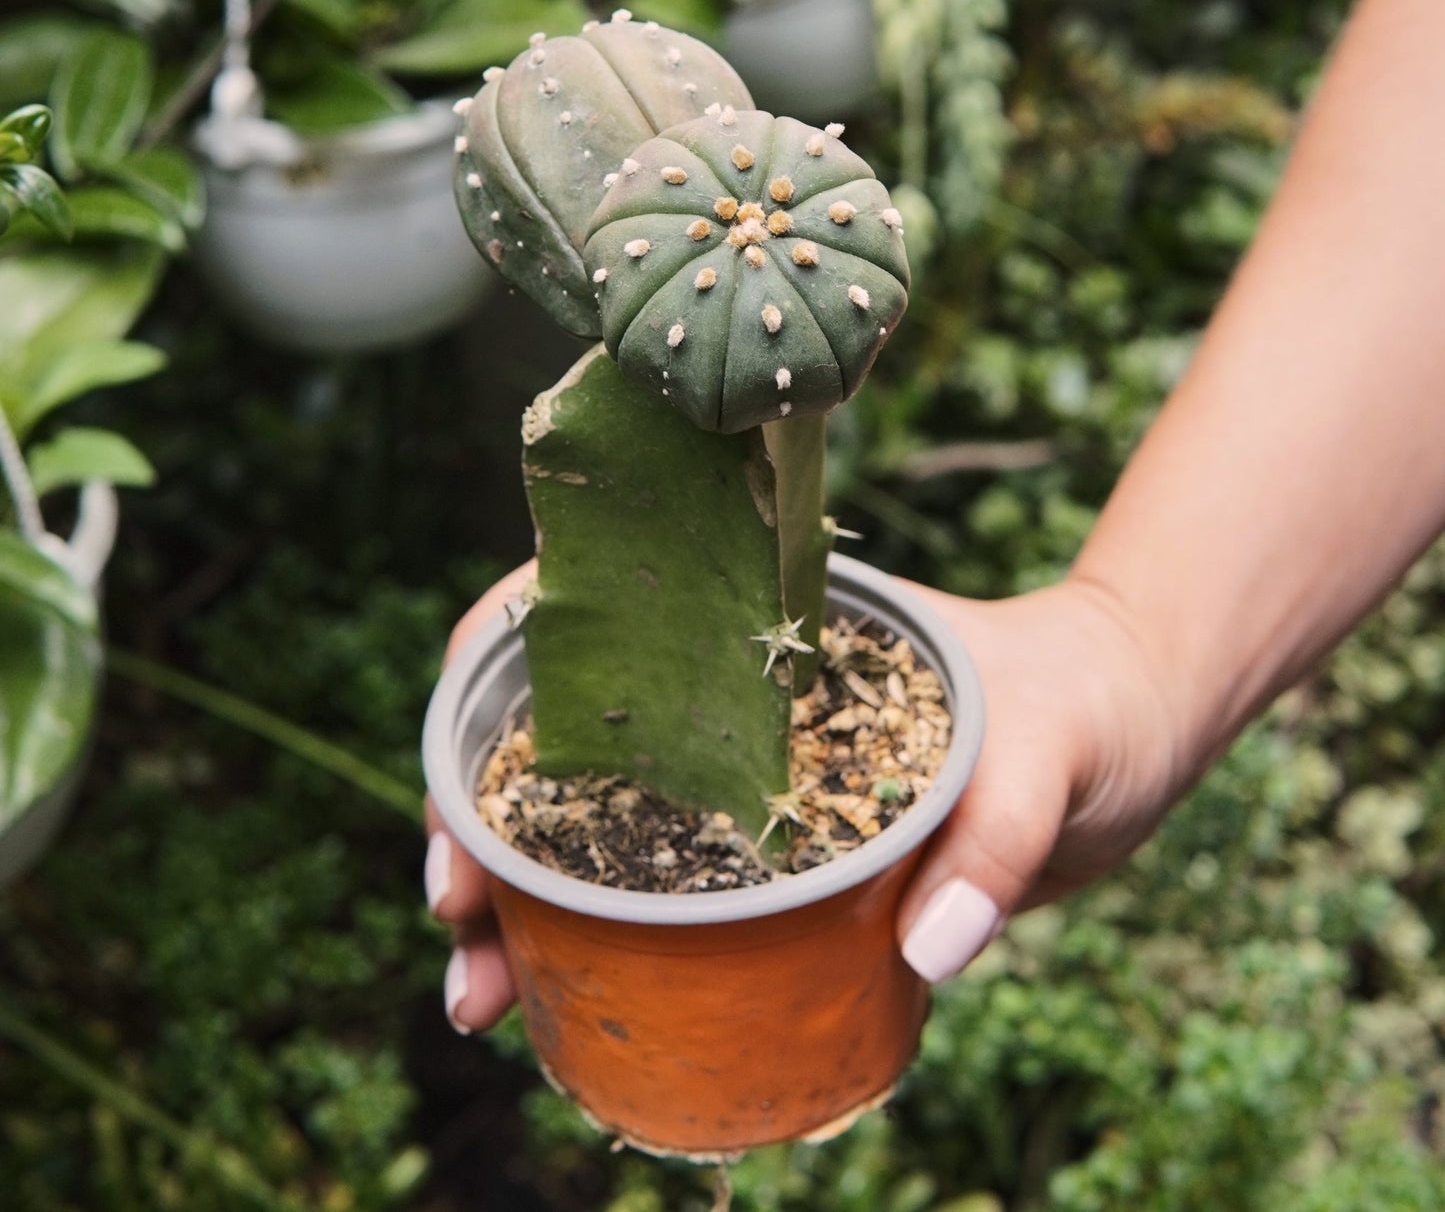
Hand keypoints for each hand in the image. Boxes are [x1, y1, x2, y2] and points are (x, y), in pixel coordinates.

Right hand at [427, 566, 1184, 1029]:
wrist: (1127, 727)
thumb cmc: (1085, 701)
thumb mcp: (1047, 749)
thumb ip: (997, 835)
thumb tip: (927, 953)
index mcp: (756, 617)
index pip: (582, 610)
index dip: (492, 684)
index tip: (465, 785)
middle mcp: (726, 686)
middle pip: (564, 734)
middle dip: (485, 823)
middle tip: (460, 930)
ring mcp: (743, 765)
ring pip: (600, 819)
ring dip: (524, 900)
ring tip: (484, 996)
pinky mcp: (775, 840)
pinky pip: (670, 883)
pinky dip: (608, 938)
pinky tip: (570, 1002)